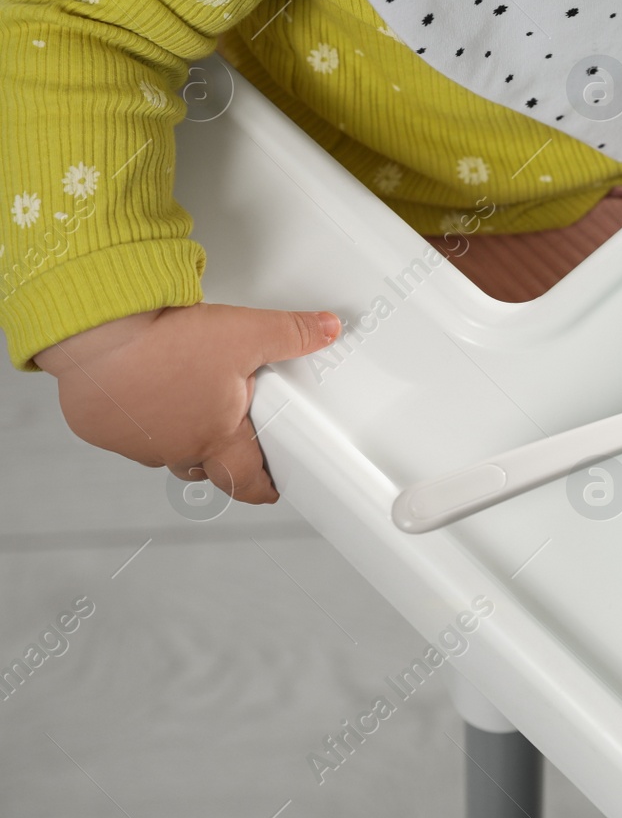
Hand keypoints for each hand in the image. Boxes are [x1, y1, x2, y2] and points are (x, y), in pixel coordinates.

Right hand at [34, 304, 341, 503]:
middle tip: (234, 445)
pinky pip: (125, 433)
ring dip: (180, 437)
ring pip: (164, 450)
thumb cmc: (166, 343)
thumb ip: (293, 334)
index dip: (263, 487)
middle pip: (205, 467)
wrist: (99, 334)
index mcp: (216, 436)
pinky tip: (144, 394)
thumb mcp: (247, 332)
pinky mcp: (101, 427)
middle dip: (222, 460)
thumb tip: (326, 329)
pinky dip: (138, 420)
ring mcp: (134, 441)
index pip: (246, 479)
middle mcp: (174, 448)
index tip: (271, 489)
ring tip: (190, 407)